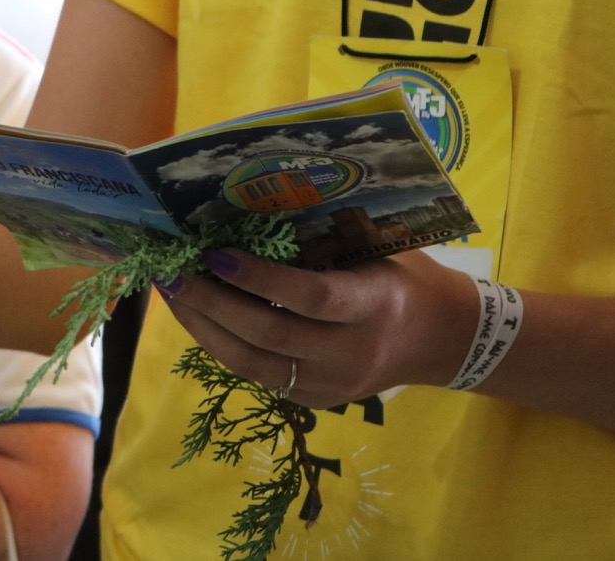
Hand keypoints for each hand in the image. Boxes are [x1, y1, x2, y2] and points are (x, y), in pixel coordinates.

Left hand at [164, 248, 480, 407]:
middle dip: (211, 303)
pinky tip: (197, 317)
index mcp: (375, 305)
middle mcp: (352, 352)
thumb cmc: (404, 278)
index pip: (309, 296)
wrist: (442, 340)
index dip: (258, 277)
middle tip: (173, 272)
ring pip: (251, 364)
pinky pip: (256, 375)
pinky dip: (220, 344)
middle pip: (268, 334)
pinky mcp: (315, 401)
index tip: (214, 252)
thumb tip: (247, 212)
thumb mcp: (376, 250)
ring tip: (172, 293)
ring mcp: (332, 385)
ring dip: (203, 327)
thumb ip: (323, 240)